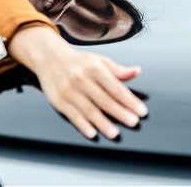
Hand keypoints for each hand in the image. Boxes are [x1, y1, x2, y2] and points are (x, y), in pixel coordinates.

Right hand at [8, 26, 147, 139]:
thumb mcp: (99, 61)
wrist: (50, 59)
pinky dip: (82, 125)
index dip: (129, 100)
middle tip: (133, 122)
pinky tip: (92, 133)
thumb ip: (118, 70)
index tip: (141, 110)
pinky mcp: (59, 101)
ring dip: (102, 122)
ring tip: (114, 133)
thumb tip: (136, 71)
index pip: (115, 86)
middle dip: (119, 112)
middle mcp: (82, 79)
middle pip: (103, 99)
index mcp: (95, 68)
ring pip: (88, 109)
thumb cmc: (79, 62)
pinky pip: (72, 115)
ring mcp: (69, 91)